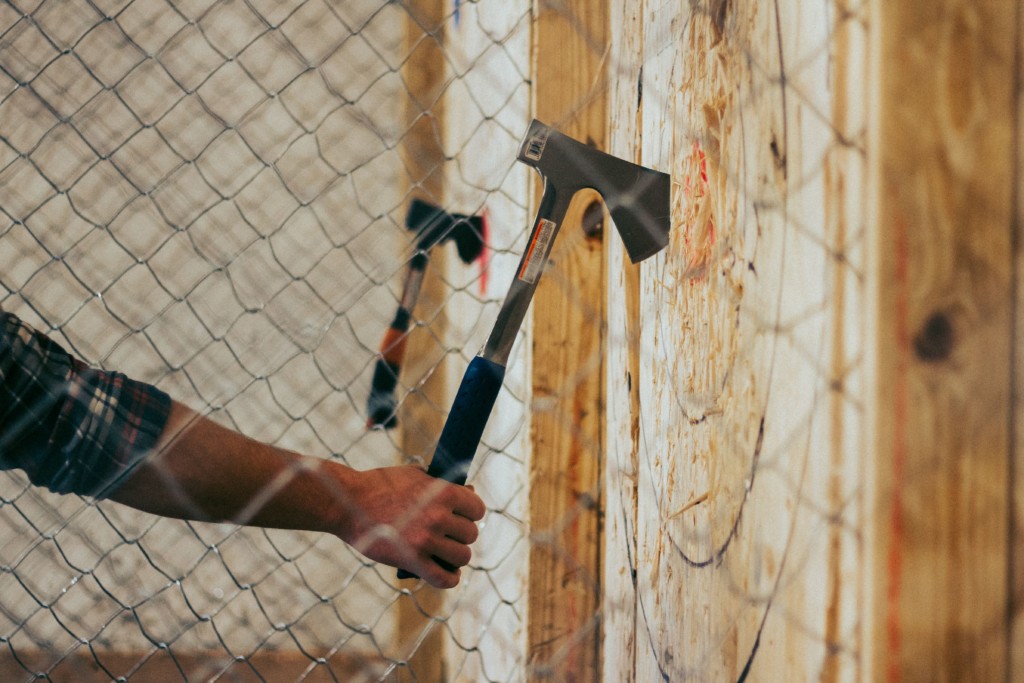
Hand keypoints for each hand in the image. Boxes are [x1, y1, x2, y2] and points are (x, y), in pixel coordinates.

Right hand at [336, 465, 485, 587]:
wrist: (347, 502)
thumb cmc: (380, 485)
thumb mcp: (415, 475)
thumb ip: (443, 484)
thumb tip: (470, 491)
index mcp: (443, 492)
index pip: (477, 509)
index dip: (470, 513)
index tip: (461, 517)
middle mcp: (439, 516)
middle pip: (470, 534)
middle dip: (460, 535)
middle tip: (447, 535)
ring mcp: (425, 539)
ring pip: (462, 557)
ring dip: (455, 556)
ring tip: (444, 553)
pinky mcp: (411, 560)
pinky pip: (444, 578)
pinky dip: (449, 578)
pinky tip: (446, 573)